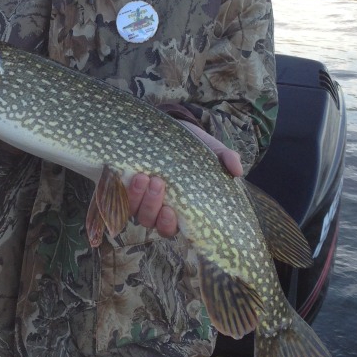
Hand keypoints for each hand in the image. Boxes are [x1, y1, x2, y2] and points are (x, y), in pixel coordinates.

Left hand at [127, 124, 241, 238]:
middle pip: (150, 222)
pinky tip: (127, 174)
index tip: (171, 210)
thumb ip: (226, 158)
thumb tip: (238, 170)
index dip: (168, 224)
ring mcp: (138, 197)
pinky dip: (121, 188)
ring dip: (137, 196)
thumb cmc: (193, 147)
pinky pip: (117, 195)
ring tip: (143, 175)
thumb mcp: (211, 150)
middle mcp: (156, 208)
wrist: (167, 128)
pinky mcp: (124, 184)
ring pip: (133, 210)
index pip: (171, 228)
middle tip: (157, 182)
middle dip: (152, 206)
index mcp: (179, 208)